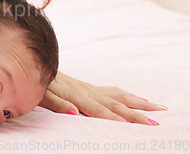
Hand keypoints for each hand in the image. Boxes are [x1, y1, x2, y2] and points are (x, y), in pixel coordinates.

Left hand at [39, 72, 165, 124]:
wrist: (33, 63)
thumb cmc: (37, 82)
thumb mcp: (42, 94)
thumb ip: (57, 104)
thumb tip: (73, 113)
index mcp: (77, 95)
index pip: (102, 110)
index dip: (119, 119)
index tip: (137, 126)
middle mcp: (86, 90)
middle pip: (116, 104)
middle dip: (136, 114)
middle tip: (156, 123)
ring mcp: (88, 87)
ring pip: (117, 95)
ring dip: (137, 102)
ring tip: (156, 107)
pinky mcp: (86, 86)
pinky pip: (111, 91)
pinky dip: (125, 95)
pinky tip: (134, 97)